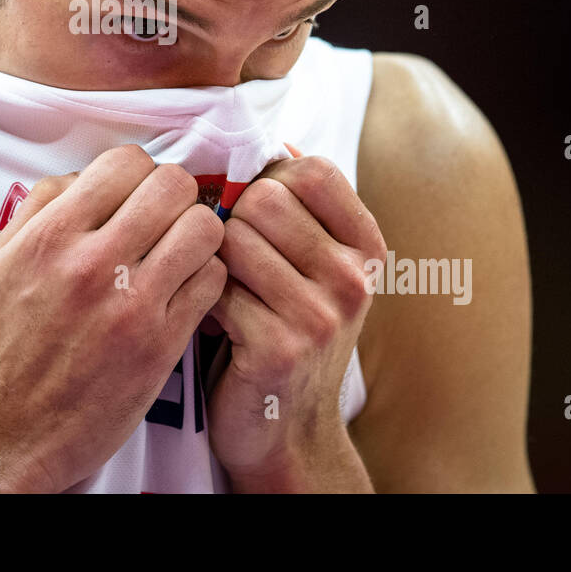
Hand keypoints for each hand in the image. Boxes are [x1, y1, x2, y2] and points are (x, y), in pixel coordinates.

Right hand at [0, 144, 226, 491]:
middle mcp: (92, 264)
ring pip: (204, 228)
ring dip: (197, 234)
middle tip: (165, 219)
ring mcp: (131, 305)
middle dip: (175, 195)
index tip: (135, 194)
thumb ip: (37, 211)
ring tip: (180, 252)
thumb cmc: (2, 349)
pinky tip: (185, 288)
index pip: (125, 162)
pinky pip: (213, 281)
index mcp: (49, 238)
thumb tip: (82, 177)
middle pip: (173, 186)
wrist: (8, 434)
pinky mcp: (160, 344)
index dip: (138, 171)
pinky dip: (206, 277)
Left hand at [204, 149, 385, 485]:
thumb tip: (275, 141)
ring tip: (226, 290)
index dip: (269, 179)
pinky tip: (217, 322)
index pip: (311, 169)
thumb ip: (301, 209)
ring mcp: (322, 315)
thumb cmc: (287, 330)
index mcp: (367, 248)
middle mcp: (355, 278)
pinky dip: (203, 300)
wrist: (286, 430)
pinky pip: (216, 287)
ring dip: (214, 261)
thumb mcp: (315, 267)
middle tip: (234, 260)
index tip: (257, 211)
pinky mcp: (281, 348)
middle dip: (232, 221)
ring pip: (233, 239)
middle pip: (262, 198)